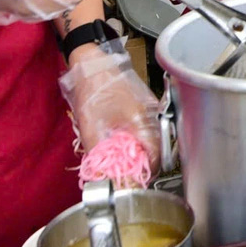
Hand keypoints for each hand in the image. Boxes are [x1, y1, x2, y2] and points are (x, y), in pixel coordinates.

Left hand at [59, 40, 162, 176]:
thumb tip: (101, 178)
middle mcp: (152, 115)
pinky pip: (145, 130)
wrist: (91, 64)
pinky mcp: (144, 106)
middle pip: (155, 151)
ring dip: (137, 154)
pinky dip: (135, 140)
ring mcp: (150, 109)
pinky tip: (120, 143)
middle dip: (139, 166)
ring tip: (120, 160)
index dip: (143, 174)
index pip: (154, 158)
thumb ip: (99, 156)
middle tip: (123, 174)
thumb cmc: (92, 89)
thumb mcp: (90, 128)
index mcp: (143, 121)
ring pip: (151, 141)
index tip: (130, 182)